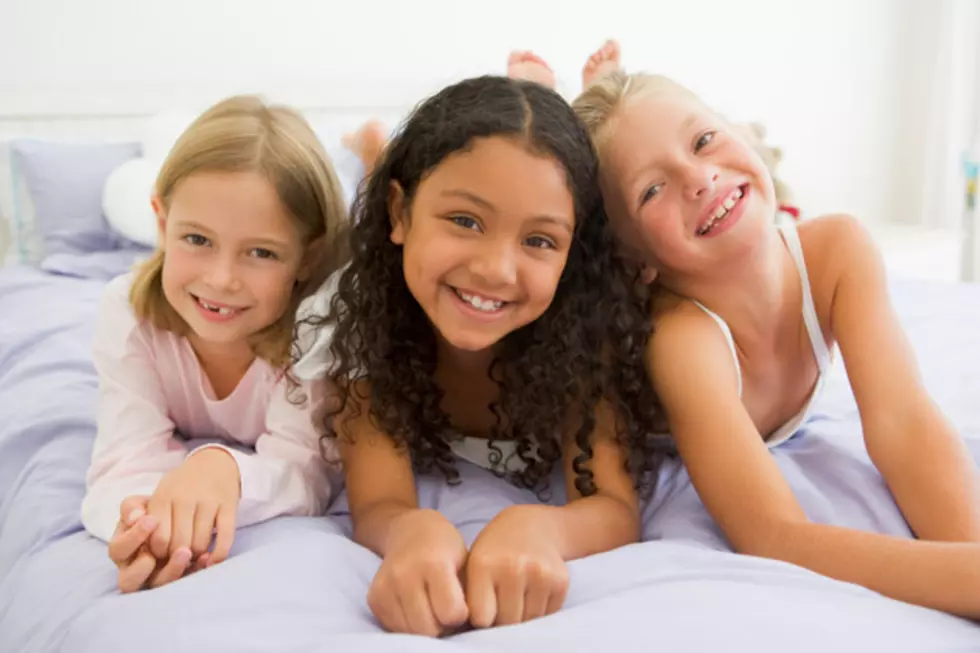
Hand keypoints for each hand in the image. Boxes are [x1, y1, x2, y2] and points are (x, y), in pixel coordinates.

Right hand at [109, 495, 197, 591]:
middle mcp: (132, 570)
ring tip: (186, 552)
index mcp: (121, 550)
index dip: (133, 537)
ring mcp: (153, 579)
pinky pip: (183, 583)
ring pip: (157, 585)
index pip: (118, 550)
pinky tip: (205, 557)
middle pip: (128, 581)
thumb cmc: (152, 512)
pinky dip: (194, 570)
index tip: (152, 519)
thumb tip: (135, 517)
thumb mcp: (141, 505)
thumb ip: (132, 508)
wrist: (179, 517)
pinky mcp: (176, 580)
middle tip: (160, 549)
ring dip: (172, 570)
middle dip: (142, 568)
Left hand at [146, 447, 239, 564]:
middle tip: (180, 556)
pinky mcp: (229, 504)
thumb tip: (136, 530)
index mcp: (163, 496)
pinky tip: (213, 559)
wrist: (214, 462)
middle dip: (178, 558)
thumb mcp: (155, 494)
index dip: (160, 554)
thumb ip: (135, 513)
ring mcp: (209, 501)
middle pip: (179, 544)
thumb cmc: (180, 486)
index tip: (163, 553)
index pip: (158, 539)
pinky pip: (225, 537)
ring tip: (194, 554)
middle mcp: (185, 497)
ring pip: (201, 544)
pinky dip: (219, 554)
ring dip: (197, 556)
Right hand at [368, 509, 468, 636]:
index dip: (461, 614)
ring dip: (425, 626)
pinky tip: (416, 607)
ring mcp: (386, 586)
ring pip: (411, 632)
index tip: (462, 604)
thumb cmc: (445, 548)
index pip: (451, 613)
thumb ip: (468, 593)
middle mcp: (405, 574)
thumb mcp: (465, 561)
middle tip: (446, 610)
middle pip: (429, 628)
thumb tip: (470, 624)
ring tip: (432, 608)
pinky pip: (394, 629)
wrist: (410, 531)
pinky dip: (408, 624)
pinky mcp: (374, 598)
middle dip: (442, 625)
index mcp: (433, 564)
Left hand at [465, 504, 569, 626]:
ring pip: (528, 621)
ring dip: (522, 615)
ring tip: (516, 594)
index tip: (483, 606)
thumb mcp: (474, 563)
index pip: (482, 618)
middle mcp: (513, 568)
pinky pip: (547, 615)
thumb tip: (476, 631)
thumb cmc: (496, 550)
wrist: (533, 525)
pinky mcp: (560, 581)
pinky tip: (532, 590)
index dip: (482, 617)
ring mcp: (539, 574)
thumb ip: (471, 596)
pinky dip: (539, 610)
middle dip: (503, 618)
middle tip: (502, 601)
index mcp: (484, 564)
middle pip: (506, 622)